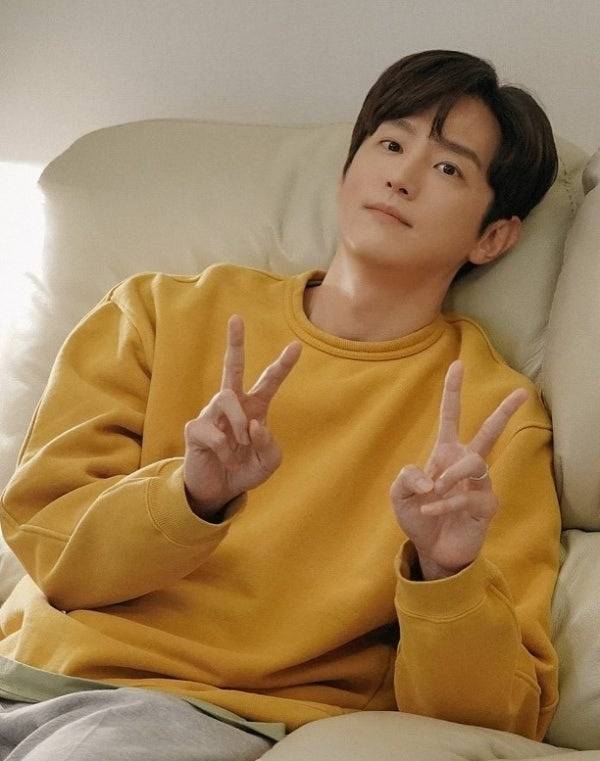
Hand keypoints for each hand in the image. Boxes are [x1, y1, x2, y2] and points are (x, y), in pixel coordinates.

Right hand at [184, 314, 301, 518]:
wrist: (218, 491)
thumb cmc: (244, 469)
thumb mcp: (269, 461)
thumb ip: (269, 443)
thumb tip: (254, 424)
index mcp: (255, 408)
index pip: (269, 381)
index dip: (283, 364)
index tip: (297, 345)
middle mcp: (233, 405)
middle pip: (232, 366)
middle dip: (235, 343)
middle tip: (235, 318)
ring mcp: (211, 414)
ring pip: (227, 397)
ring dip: (239, 422)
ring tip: (241, 443)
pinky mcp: (195, 429)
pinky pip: (215, 431)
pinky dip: (226, 449)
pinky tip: (225, 458)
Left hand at [389, 360, 527, 577]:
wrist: (431, 550)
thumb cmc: (418, 515)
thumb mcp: (400, 493)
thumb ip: (406, 476)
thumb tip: (430, 477)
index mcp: (445, 453)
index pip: (451, 417)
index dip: (452, 392)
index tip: (457, 365)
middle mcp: (466, 464)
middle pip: (489, 432)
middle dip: (504, 412)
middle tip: (522, 392)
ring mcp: (479, 484)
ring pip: (475, 463)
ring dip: (451, 475)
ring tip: (434, 489)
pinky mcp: (486, 506)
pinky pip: (468, 496)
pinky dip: (445, 503)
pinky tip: (430, 509)